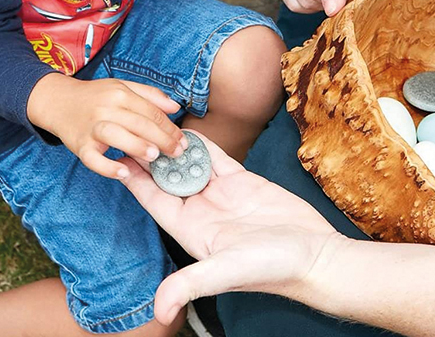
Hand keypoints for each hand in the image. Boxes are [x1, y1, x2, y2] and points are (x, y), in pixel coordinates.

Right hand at [27, 74, 186, 178]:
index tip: (183, 141)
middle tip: (177, 153)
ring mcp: (91, 127)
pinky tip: (123, 173)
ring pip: (116, 136)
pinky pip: (93, 159)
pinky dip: (107, 167)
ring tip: (154, 157)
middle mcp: (106, 108)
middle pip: (138, 123)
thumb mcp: (122, 87)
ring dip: (137, 146)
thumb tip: (175, 107)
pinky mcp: (79, 145)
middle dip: (162, 139)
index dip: (170, 127)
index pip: (150, 111)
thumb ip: (150, 95)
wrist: (58, 101)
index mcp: (120, 93)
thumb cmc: (95, 96)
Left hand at [120, 132, 344, 324]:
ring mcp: (222, 196)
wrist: (316, 257)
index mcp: (191, 231)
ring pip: (190, 166)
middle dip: (151, 158)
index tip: (118, 157)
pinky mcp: (243, 183)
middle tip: (134, 129)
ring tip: (157, 123)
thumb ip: (191, 284)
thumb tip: (159, 312)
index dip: (136, 180)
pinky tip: (189, 129)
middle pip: (167, 180)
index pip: (155, 201)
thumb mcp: (227, 271)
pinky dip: (203, 145)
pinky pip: (216, 159)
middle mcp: (202, 212)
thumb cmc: (273, 269)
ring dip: (175, 148)